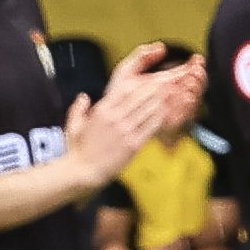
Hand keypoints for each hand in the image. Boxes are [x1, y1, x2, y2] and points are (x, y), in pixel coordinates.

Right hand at [71, 37, 202, 166]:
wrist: (83, 172)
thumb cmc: (78, 150)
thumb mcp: (74, 125)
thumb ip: (79, 108)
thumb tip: (83, 97)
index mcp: (103, 110)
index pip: (126, 88)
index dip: (142, 81)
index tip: (153, 77)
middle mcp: (115, 117)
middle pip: (141, 96)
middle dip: (158, 86)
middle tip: (172, 79)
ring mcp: (125, 131)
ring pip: (149, 109)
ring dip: (163, 99)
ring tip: (175, 91)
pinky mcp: (133, 145)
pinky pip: (151, 127)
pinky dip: (161, 117)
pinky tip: (169, 111)